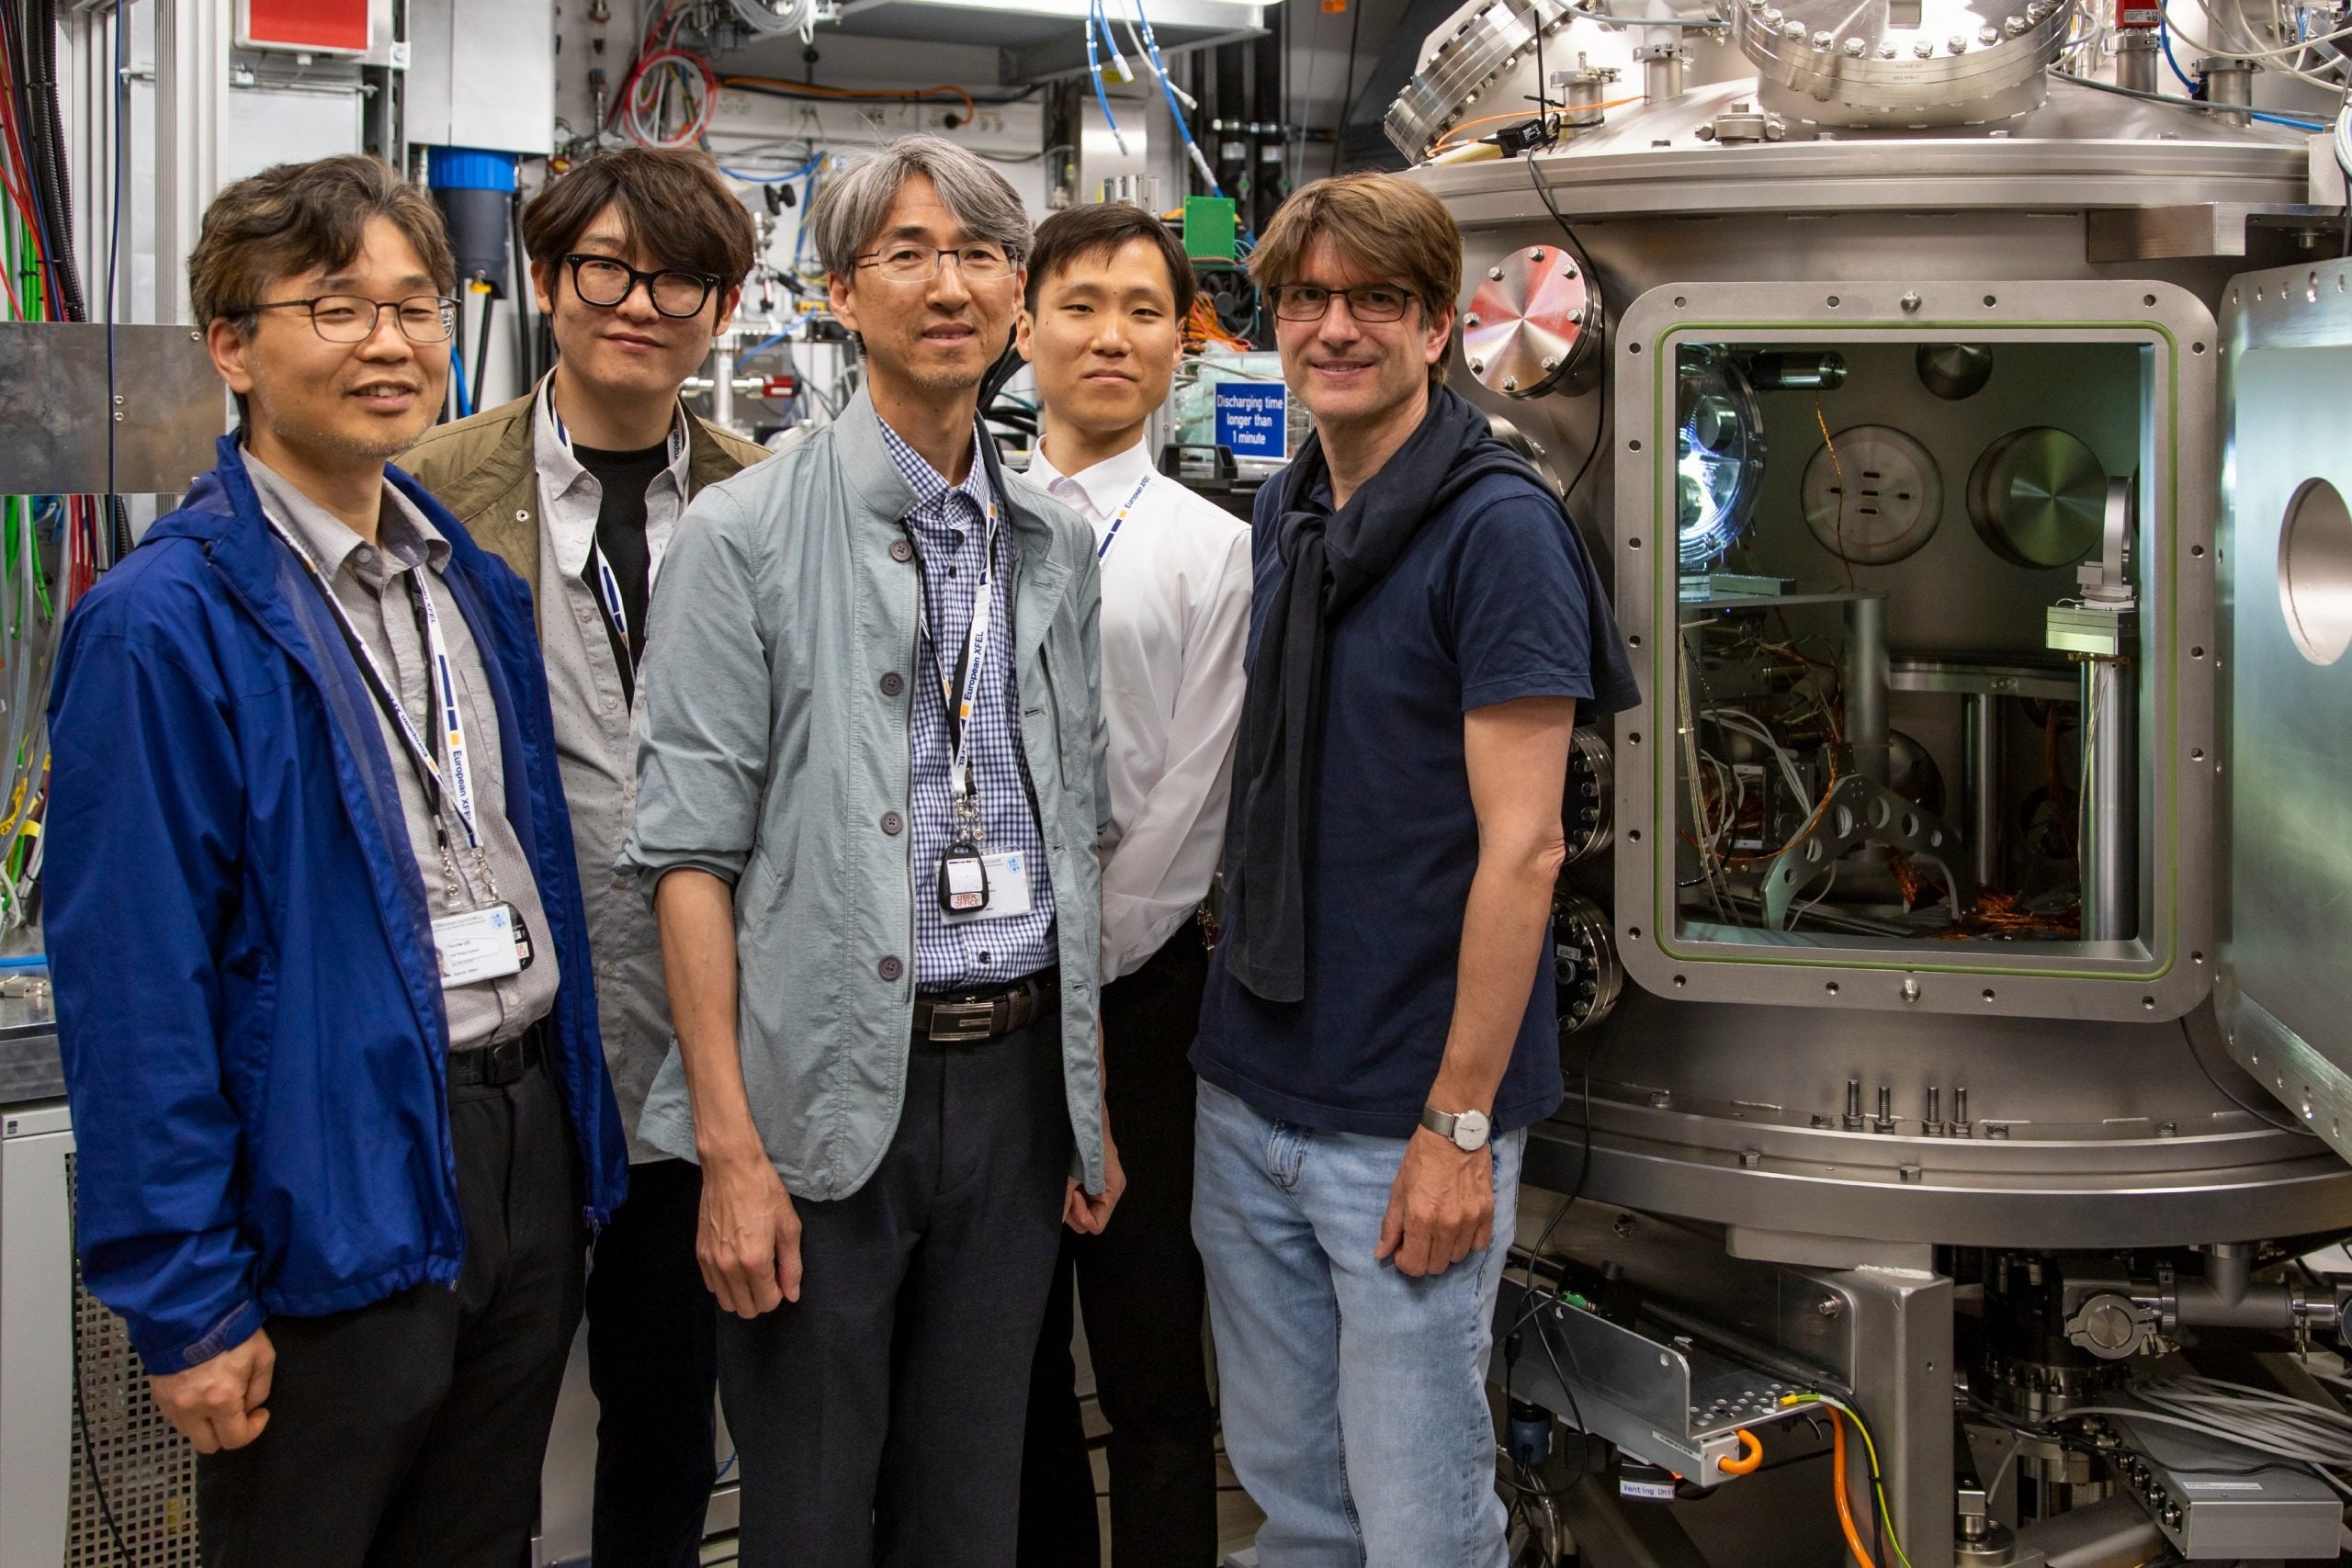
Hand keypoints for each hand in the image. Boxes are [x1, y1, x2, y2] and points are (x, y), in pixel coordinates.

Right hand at [148, 1328, 274, 1453]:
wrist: (188, 1311)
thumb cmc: (231, 1331)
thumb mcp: (262, 1355)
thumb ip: (260, 1388)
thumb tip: (251, 1407)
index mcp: (221, 1401)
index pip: (235, 1439)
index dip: (253, 1430)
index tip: (259, 1413)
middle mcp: (192, 1409)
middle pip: (208, 1445)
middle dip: (226, 1433)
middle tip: (236, 1410)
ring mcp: (170, 1404)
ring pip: (190, 1433)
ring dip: (206, 1424)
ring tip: (217, 1399)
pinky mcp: (158, 1396)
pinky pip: (175, 1419)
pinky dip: (190, 1414)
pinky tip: (199, 1393)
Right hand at [697, 1143, 801, 1316]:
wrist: (731, 1168)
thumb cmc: (764, 1191)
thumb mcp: (789, 1226)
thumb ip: (792, 1265)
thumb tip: (792, 1294)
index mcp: (754, 1260)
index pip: (767, 1303)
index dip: (778, 1294)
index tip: (780, 1277)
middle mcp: (728, 1266)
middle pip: (745, 1309)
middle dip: (761, 1299)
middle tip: (769, 1275)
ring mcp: (711, 1261)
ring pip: (726, 1302)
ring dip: (742, 1294)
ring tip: (752, 1271)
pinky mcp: (699, 1253)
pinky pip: (712, 1286)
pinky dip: (725, 1284)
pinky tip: (736, 1264)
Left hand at [1063, 1126, 1126, 1234]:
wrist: (1086, 1113)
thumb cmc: (1084, 1139)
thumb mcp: (1072, 1172)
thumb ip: (1065, 1199)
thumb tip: (1057, 1219)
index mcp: (1112, 1190)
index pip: (1097, 1224)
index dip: (1080, 1216)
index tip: (1072, 1196)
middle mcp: (1111, 1190)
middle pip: (1092, 1218)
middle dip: (1075, 1211)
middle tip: (1065, 1191)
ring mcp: (1104, 1183)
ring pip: (1087, 1208)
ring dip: (1073, 1201)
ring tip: (1066, 1183)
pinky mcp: (1096, 1177)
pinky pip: (1086, 1195)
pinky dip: (1075, 1192)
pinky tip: (1069, 1179)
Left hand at [1375, 1127, 1493, 1277]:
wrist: (1453, 1134)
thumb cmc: (1423, 1157)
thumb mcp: (1398, 1189)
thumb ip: (1391, 1225)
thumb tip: (1382, 1253)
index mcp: (1420, 1218)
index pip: (1414, 1266)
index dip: (1405, 1262)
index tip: (1404, 1249)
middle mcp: (1446, 1224)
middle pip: (1436, 1266)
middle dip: (1424, 1257)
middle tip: (1420, 1238)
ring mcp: (1470, 1220)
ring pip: (1457, 1257)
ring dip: (1446, 1250)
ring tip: (1440, 1230)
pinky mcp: (1487, 1213)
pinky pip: (1480, 1244)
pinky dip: (1468, 1242)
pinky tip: (1460, 1228)